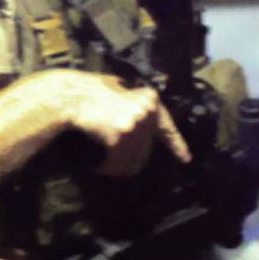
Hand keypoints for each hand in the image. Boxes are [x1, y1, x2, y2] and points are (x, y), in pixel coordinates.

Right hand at [51, 72, 189, 178]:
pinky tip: (96, 166)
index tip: (186, 159)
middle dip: (129, 160)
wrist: (72, 95)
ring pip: (131, 161)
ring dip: (116, 168)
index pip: (167, 128)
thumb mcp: (122, 91)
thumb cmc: (92, 91)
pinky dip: (105, 168)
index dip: (177, 146)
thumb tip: (143, 127)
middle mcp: (146, 113)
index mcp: (150, 100)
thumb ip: (136, 105)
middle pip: (145, 151)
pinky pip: (115, 163)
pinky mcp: (119, 137)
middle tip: (113, 162)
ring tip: (103, 166)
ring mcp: (133, 125)